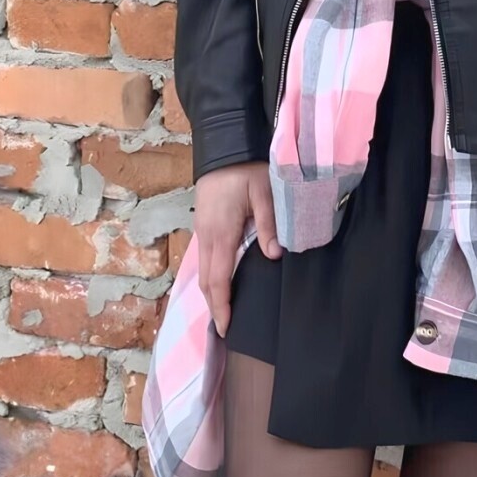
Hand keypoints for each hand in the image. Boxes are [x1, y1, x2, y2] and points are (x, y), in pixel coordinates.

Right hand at [192, 160, 280, 339]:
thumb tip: (274, 256)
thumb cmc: (246, 169)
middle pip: (206, 280)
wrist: (223, 146)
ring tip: (222, 312)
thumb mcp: (264, 192)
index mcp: (222, 233)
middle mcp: (207, 236)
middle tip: (224, 329)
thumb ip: (268, 224)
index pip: (218, 279)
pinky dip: (210, 278)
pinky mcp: (204, 225)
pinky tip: (220, 283)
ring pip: (203, 271)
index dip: (221, 305)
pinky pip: (204, 260)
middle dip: (214, 306)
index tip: (225, 327)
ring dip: (211, 293)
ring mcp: (202, 231)